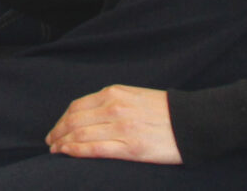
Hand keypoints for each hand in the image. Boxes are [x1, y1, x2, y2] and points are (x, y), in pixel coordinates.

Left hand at [46, 85, 181, 164]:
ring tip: (56, 150)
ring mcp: (121, 128)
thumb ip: (112, 102)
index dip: (62, 119)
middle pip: (74, 120)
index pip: (77, 107)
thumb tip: (90, 113)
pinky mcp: (131, 147)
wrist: (195, 122)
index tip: (56, 129)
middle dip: (58, 132)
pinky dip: (75, 150)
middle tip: (51, 142)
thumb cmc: (167, 111)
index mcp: (114, 94)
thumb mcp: (135, 96)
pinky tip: (66, 153)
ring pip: (80, 134)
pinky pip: (94, 148)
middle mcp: (114, 108)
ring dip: (63, 143)